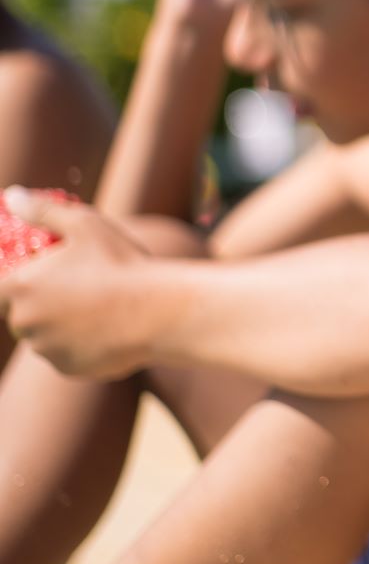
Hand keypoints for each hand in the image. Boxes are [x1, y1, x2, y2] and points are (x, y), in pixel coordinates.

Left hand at [0, 189, 164, 378]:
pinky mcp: (68, 369)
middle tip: (81, 290)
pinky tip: (108, 329)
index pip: (0, 290)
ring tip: (100, 308)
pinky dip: (80, 346)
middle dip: (44, 304)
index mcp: (21, 286)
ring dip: (62, 326)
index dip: (20, 283)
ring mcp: (46, 349)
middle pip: (23, 315)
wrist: (159, 311)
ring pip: (45, 337)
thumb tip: (12, 195)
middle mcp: (26, 322)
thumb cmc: (122, 263)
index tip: (47, 278)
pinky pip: (66, 356)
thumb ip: (43, 211)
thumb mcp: (86, 225)